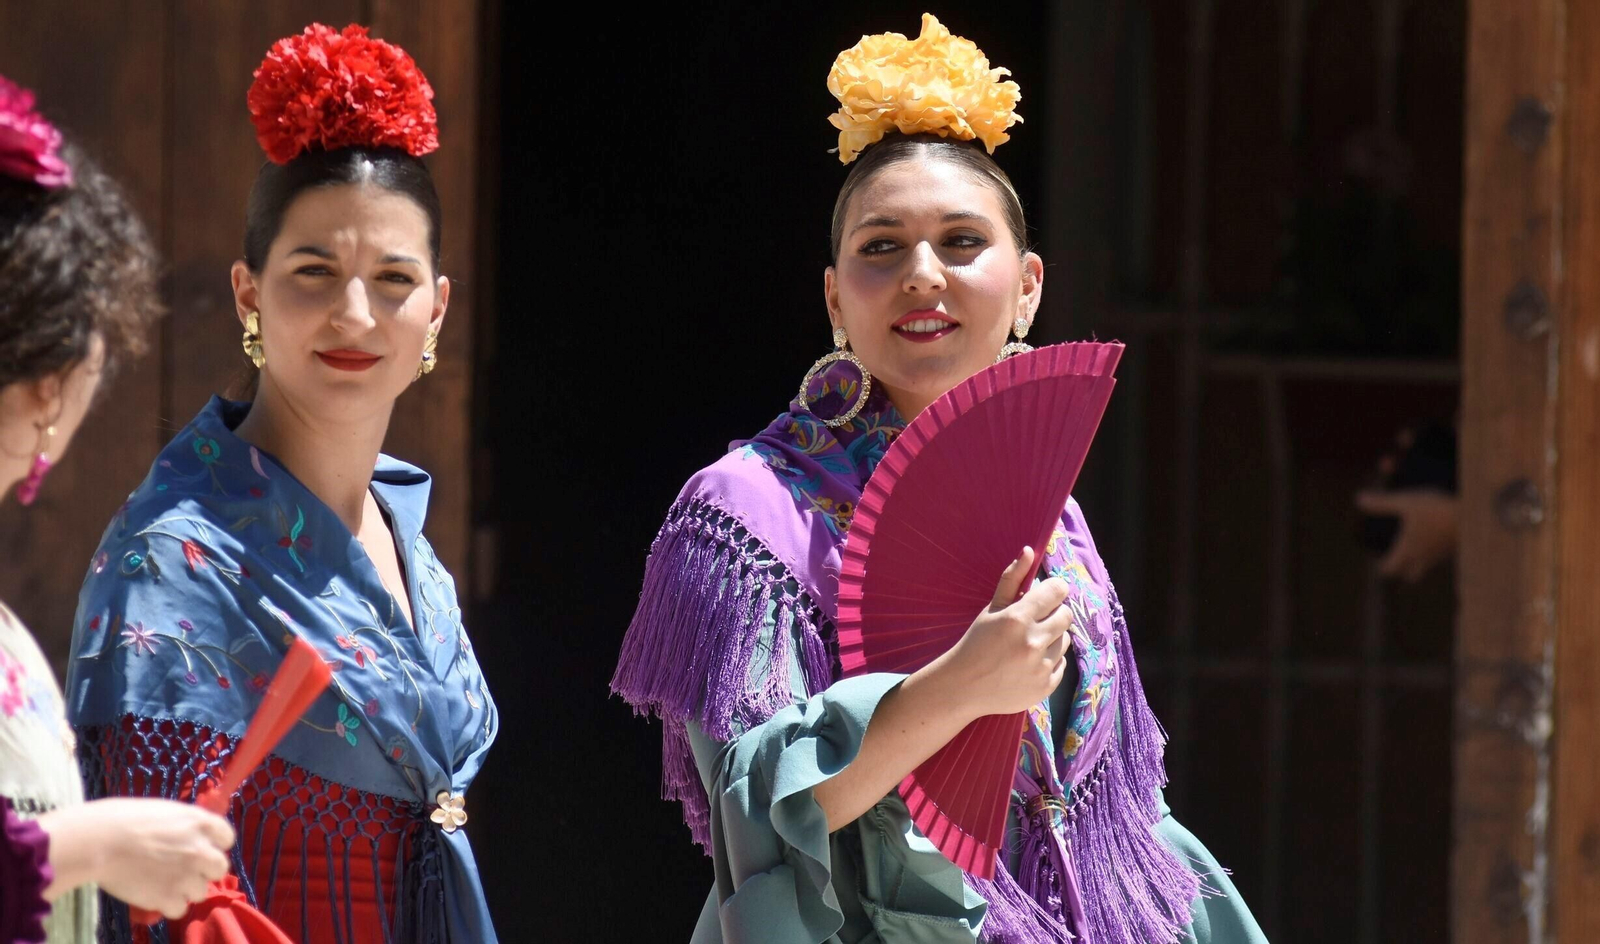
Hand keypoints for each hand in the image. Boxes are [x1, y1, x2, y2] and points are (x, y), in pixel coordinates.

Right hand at [41, 798, 233, 919]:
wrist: (99, 841)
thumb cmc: (122, 819)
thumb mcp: (164, 812)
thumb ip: (183, 826)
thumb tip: (187, 836)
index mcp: (200, 822)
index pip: (227, 837)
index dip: (214, 845)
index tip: (200, 848)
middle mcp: (200, 849)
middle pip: (220, 868)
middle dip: (204, 871)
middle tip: (183, 870)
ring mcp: (187, 875)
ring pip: (200, 891)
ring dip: (184, 889)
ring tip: (162, 882)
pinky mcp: (169, 897)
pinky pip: (180, 909)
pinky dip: (168, 905)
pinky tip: (153, 895)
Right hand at [930, 547, 1071, 717]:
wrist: (964, 687)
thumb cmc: (976, 643)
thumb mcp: (991, 609)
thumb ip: (1012, 579)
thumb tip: (1029, 551)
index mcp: (1018, 618)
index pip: (1058, 591)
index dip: (1053, 590)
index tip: (1045, 595)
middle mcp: (1033, 642)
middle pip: (1066, 615)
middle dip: (1053, 614)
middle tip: (1034, 621)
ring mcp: (1041, 667)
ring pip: (1065, 640)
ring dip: (1051, 639)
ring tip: (1027, 645)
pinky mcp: (1046, 686)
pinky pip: (1061, 664)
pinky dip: (1048, 661)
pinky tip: (1027, 664)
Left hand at [1355, 489, 1459, 582]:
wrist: (1477, 515)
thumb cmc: (1437, 510)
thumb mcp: (1406, 502)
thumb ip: (1382, 503)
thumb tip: (1358, 499)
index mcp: (1408, 551)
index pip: (1390, 569)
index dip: (1382, 566)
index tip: (1378, 559)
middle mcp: (1425, 558)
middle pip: (1410, 575)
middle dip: (1402, 569)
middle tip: (1396, 556)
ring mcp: (1443, 555)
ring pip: (1428, 565)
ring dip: (1420, 559)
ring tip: (1415, 543)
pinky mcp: (1457, 548)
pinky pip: (1443, 556)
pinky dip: (1436, 550)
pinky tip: (1437, 536)